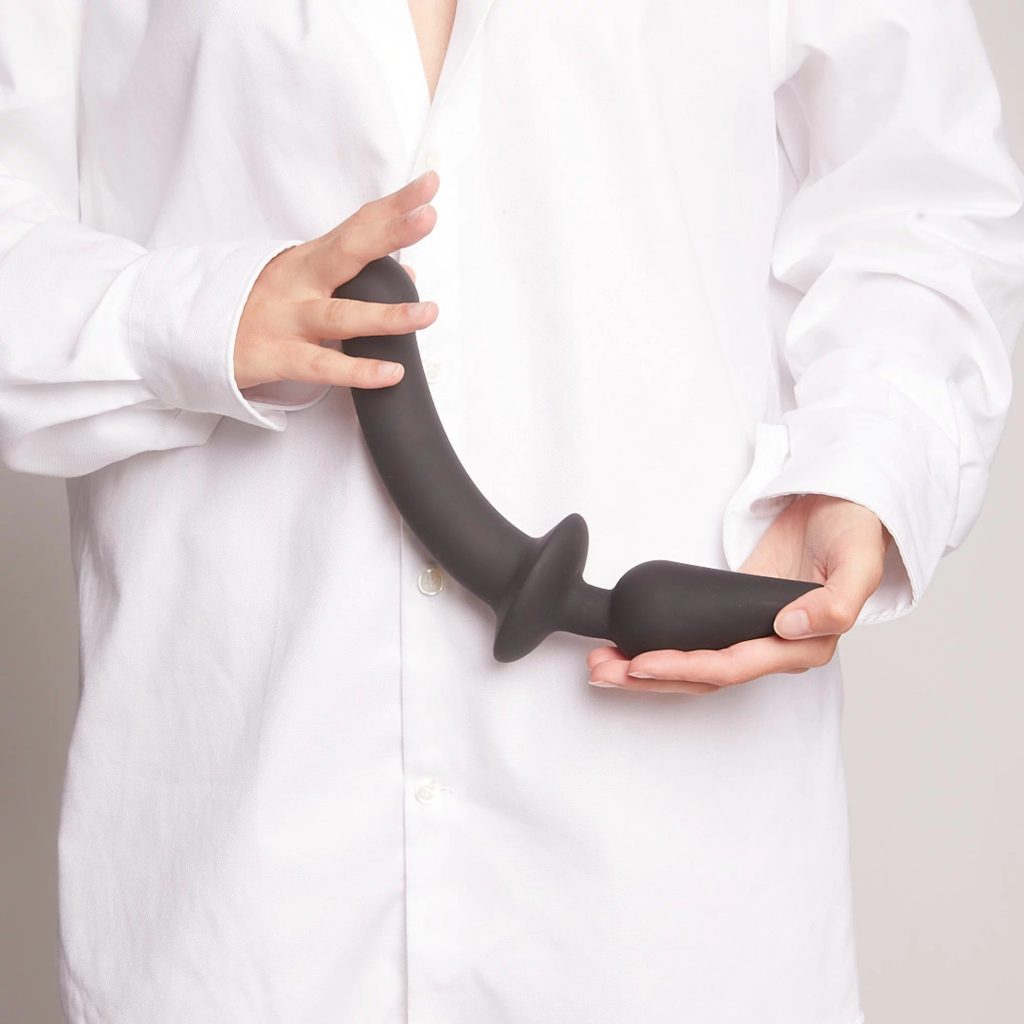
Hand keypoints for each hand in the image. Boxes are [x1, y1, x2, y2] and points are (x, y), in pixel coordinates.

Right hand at [233, 170, 440, 390]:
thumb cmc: (255, 307)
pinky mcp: (276, 356)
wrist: (185, 334)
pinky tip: (391, 372)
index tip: (430, 184)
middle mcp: (298, 282)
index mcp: (307, 260)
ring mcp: (286, 318)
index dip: (394, 204)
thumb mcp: (302, 283)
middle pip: (348, 252)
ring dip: (388, 314)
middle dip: (389, 233)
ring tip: (428, 312)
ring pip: (342, 315)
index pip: (357, 224)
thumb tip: (409, 274)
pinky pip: (324, 366)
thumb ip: (354, 277)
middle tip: (428, 218)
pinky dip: (359, 371)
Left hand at [586, 494, 891, 693]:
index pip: (735, 667)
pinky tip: (629, 645)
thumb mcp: (859, 562)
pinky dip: (661, 646)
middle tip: (603, 672)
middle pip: (705, 677)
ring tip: (602, 667)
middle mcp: (776, 648)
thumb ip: (836, 601)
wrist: (843, 504)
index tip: (643, 663)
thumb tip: (792, 626)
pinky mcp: (734, 616)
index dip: (686, 668)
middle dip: (652, 678)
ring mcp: (752, 634)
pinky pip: (696, 642)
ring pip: (695, 665)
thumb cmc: (854, 532)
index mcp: (805, 645)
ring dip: (648, 671)